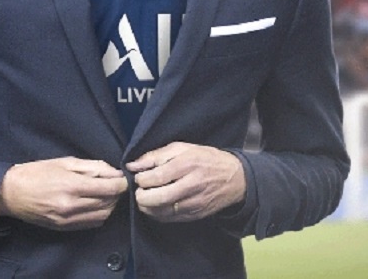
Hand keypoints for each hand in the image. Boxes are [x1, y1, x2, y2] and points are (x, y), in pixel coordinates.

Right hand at [0, 157, 128, 229]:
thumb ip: (92, 167)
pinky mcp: (64, 228)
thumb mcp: (65, 162)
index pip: (110, 189)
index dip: (122, 183)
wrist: (11, 193)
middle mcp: (72, 206)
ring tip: (106, 194)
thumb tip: (114, 172)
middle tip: (115, 184)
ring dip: (110, 205)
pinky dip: (100, 215)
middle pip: (109, 203)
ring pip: (103, 216)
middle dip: (117, 193)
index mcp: (72, 186)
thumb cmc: (36, 173)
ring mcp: (68, 220)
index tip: (123, 178)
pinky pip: (92, 224)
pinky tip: (96, 205)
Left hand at [126, 142, 245, 222]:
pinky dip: (157, 214)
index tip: (138, 177)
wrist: (235, 179)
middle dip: (141, 196)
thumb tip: (132, 165)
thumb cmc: (206, 159)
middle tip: (139, 190)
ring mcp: (194, 203)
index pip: (157, 176)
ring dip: (147, 206)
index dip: (141, 179)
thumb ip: (156, 155)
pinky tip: (156, 205)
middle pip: (158, 198)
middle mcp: (191, 185)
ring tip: (146, 197)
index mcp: (188, 164)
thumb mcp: (183, 148)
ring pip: (162, 211)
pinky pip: (170, 219)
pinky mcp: (195, 215)